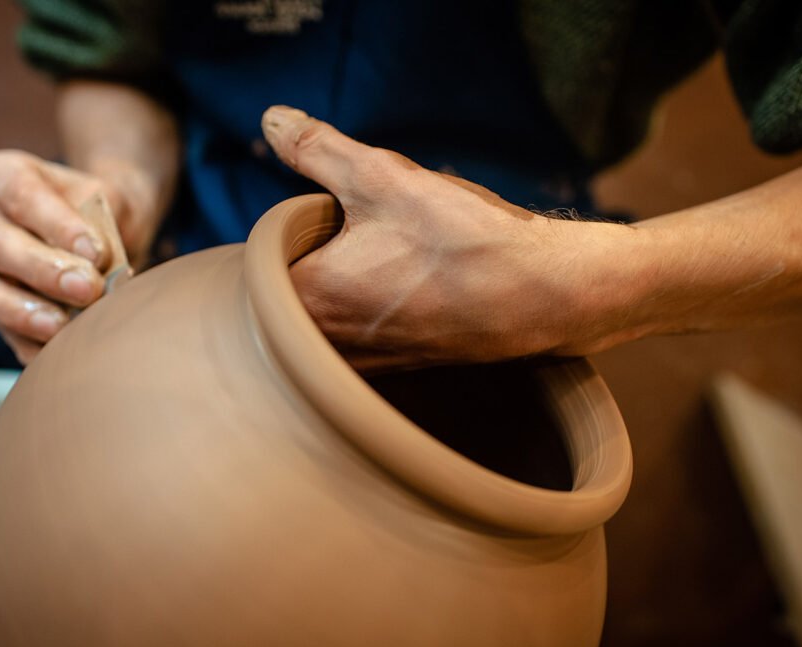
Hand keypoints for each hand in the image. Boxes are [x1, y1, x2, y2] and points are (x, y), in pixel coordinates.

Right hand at [0, 150, 160, 362]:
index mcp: (2, 174)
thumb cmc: (104, 213)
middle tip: (88, 289)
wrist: (104, 238)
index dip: (55, 224)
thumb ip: (107, 220)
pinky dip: (26, 342)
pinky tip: (55, 352)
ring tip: (61, 327)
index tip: (96, 251)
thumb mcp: (114, 201)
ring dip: (20, 310)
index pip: (19, 192)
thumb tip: (100, 261)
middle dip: (42, 271)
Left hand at [260, 106, 643, 370]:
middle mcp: (328, 346)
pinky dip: (368, 313)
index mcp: (308, 302)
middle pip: (288, 300)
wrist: (543, 296)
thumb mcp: (380, 177)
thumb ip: (316, 149)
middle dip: (308, 263)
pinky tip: (405, 288)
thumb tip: (272, 120)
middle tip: (347, 234)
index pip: (257, 272)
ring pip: (323, 324)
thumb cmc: (461, 240)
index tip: (314, 219)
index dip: (281, 238)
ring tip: (381, 260)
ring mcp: (364, 365)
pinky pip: (359, 343)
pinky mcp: (397, 370)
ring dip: (338, 290)